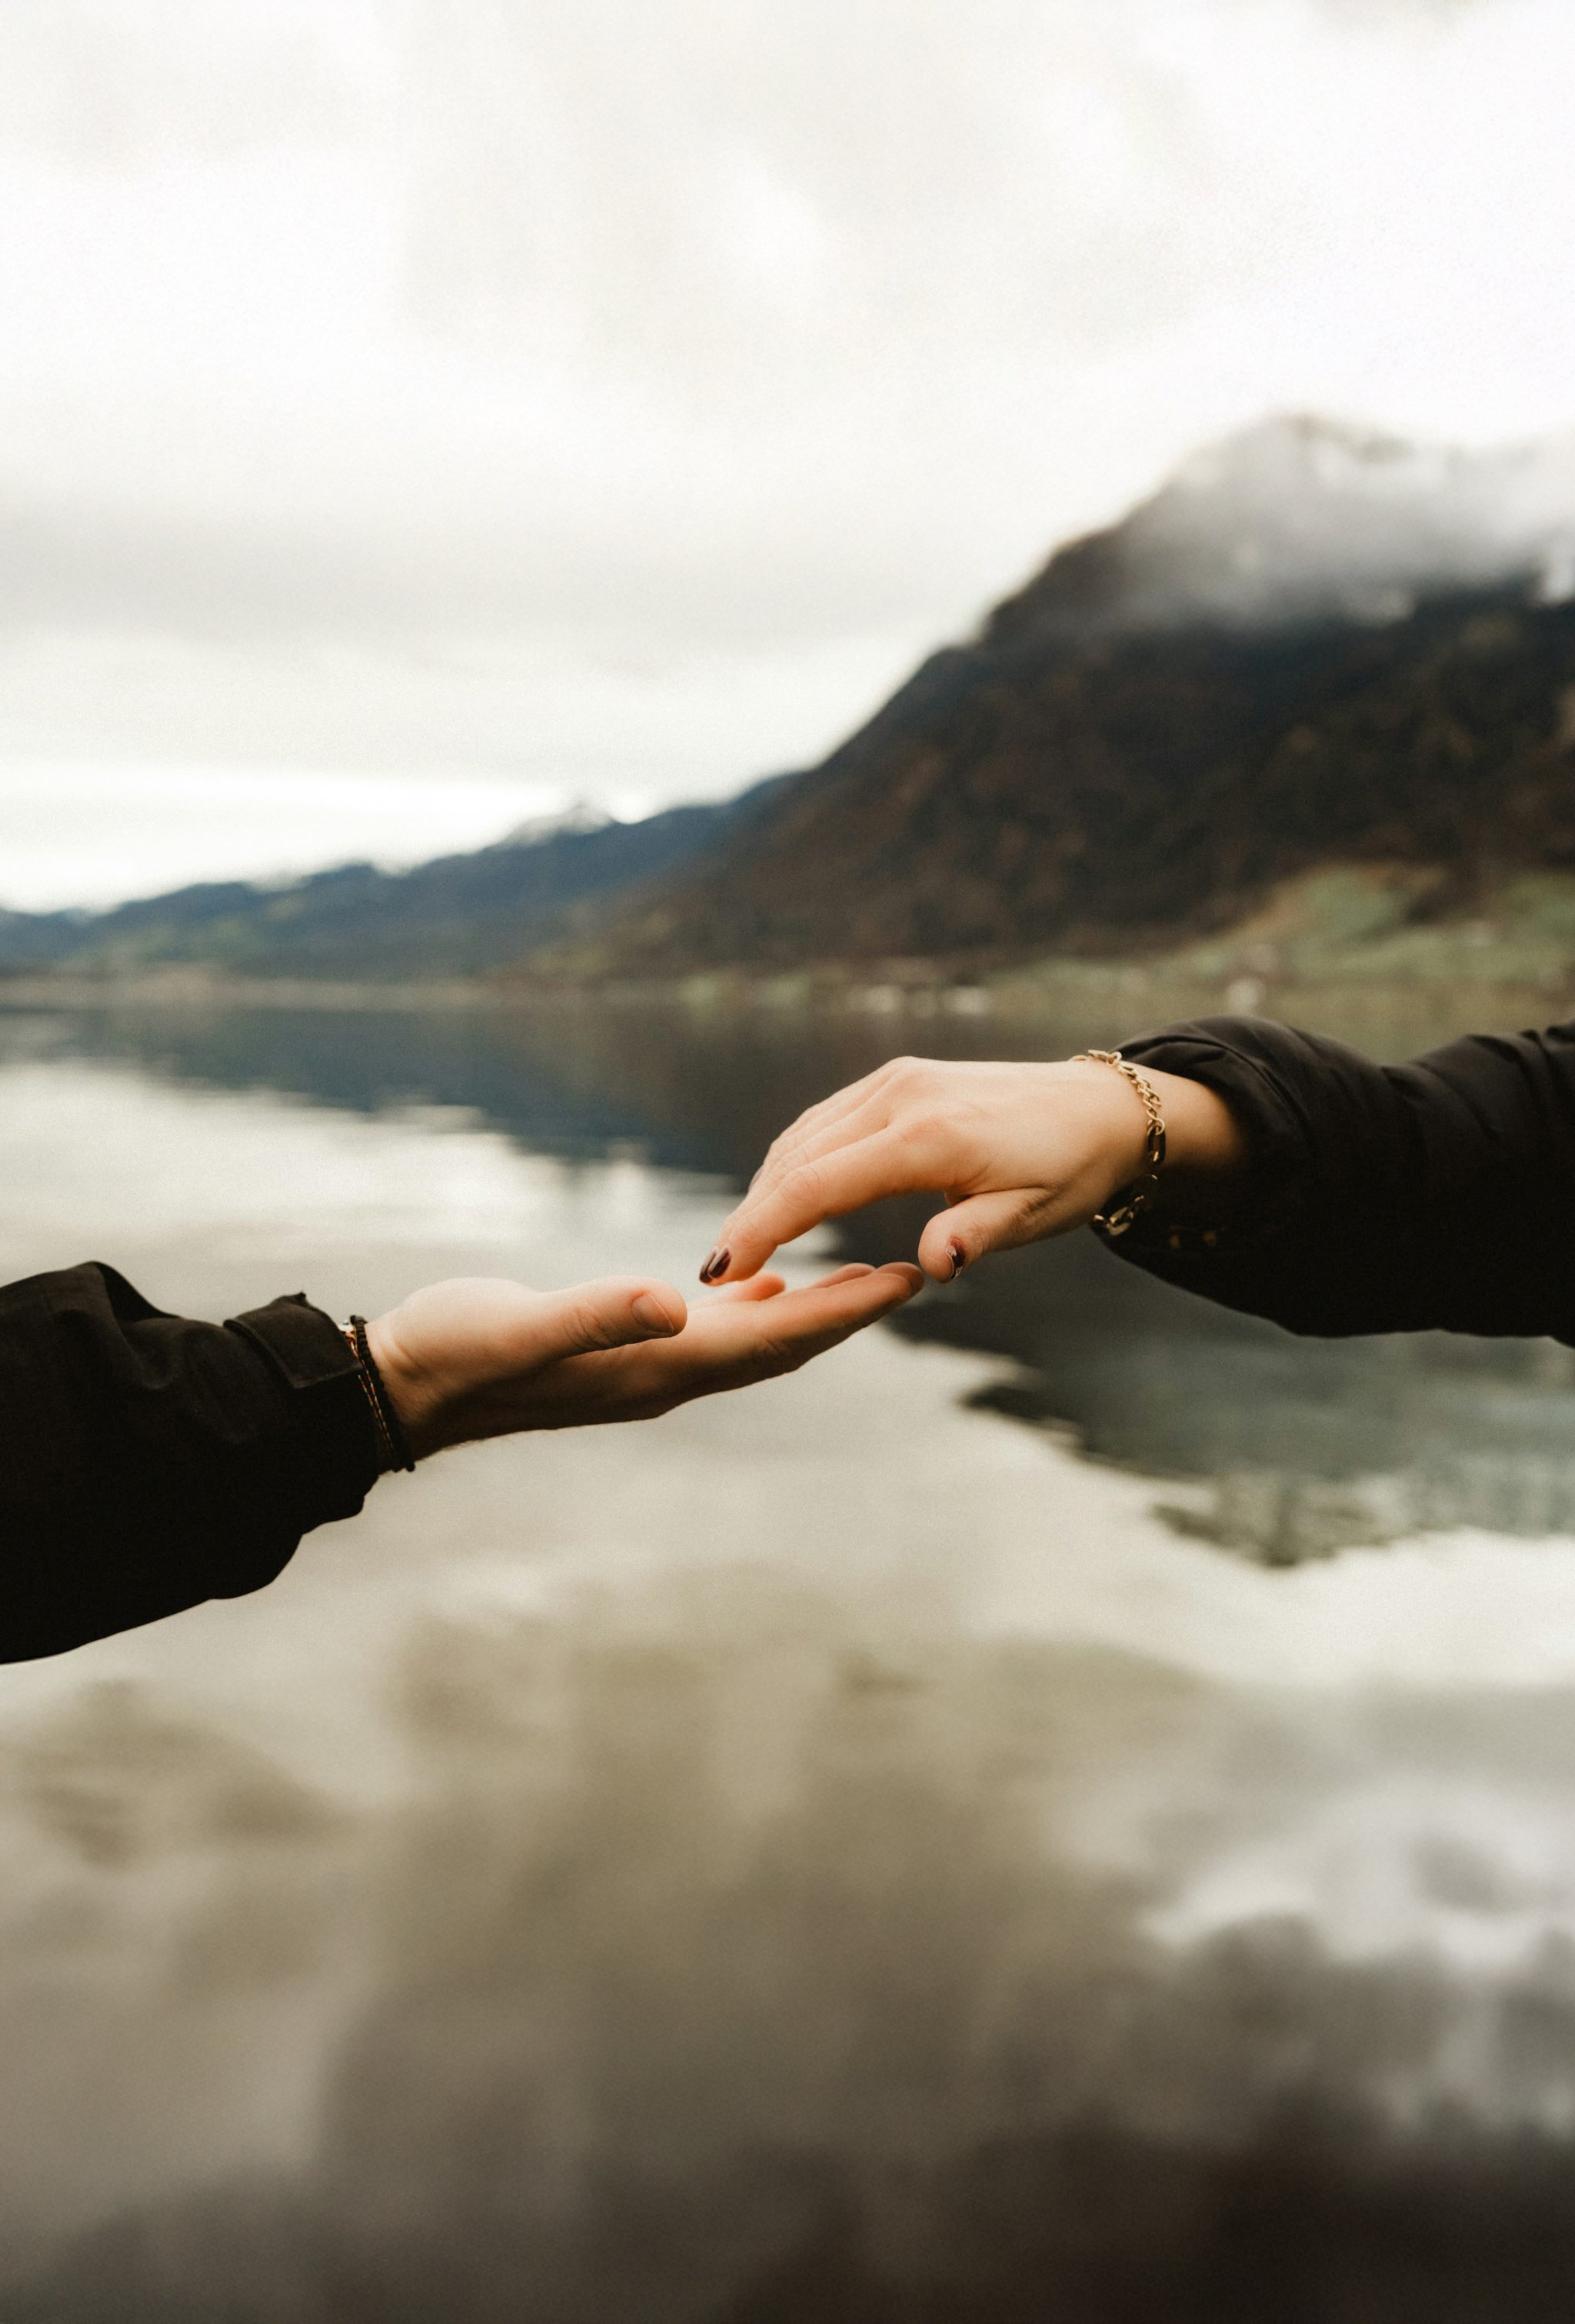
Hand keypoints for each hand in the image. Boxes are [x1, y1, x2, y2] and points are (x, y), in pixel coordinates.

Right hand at [365, 1262, 922, 1458]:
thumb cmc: (456, 1352)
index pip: (774, 1340)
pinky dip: (756, 1311)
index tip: (907, 1281)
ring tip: (866, 1277)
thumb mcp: (523, 1327)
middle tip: (917, 1275)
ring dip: (813, 1314)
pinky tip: (771, 1285)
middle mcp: (662, 1375)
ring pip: (753, 1342)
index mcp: (654, 1367)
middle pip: (781, 1347)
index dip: (843, 1312)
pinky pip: (711, 1334)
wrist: (402, 1387)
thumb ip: (596, 1314)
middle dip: (850, 1314)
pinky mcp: (618, 1351)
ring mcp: (641, 1367)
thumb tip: (674, 1302)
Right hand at [699, 1054, 1245, 1284]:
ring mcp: (894, 1081)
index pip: (819, 1184)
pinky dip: (795, 1159)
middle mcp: (899, 1097)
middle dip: (751, 1215)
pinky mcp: (896, 1079)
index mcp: (928, 1136)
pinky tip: (783, 1196)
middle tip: (714, 1274)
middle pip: (796, 1158)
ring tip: (740, 1244)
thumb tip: (930, 1267)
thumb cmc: (1070, 1170)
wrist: (1102, 1108)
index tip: (720, 1271)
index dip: (762, 1228)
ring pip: (804, 1136)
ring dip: (767, 1186)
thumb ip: (977, 1237)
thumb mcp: (1036, 1216)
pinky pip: (826, 1121)